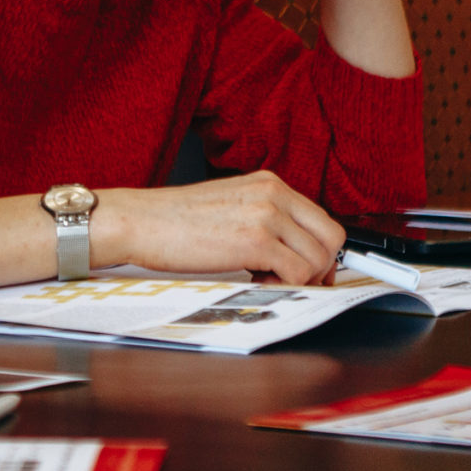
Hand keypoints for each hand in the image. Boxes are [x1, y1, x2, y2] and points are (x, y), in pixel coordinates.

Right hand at [95, 171, 345, 285]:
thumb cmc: (171, 220)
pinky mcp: (256, 241)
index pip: (319, 218)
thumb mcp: (227, 206)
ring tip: (267, 283)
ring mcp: (267, 215)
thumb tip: (283, 249)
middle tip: (298, 283)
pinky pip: (297, 272)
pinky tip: (258, 284)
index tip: (310, 270)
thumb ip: (260, 218)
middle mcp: (273, 194)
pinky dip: (285, 287)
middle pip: (331, 236)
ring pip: (318, 258)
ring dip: (300, 280)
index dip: (320, 250)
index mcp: (268, 183)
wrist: (139, 221)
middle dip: (321, 267)